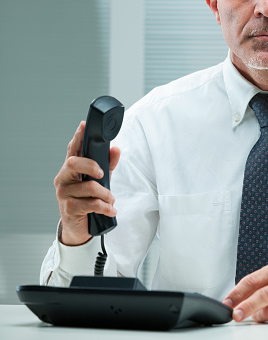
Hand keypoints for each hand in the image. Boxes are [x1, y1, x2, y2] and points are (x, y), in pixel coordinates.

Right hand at [54, 121, 120, 245]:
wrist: (79, 228)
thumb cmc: (88, 200)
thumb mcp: (101, 181)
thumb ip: (108, 165)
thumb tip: (116, 149)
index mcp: (71, 168)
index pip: (72, 149)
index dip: (77, 137)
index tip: (83, 126)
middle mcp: (64, 178)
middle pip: (73, 162)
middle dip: (91, 165)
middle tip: (102, 173)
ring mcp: (64, 193)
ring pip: (87, 186)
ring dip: (105, 194)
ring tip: (111, 200)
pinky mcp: (69, 208)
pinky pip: (90, 204)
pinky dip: (105, 207)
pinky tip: (110, 210)